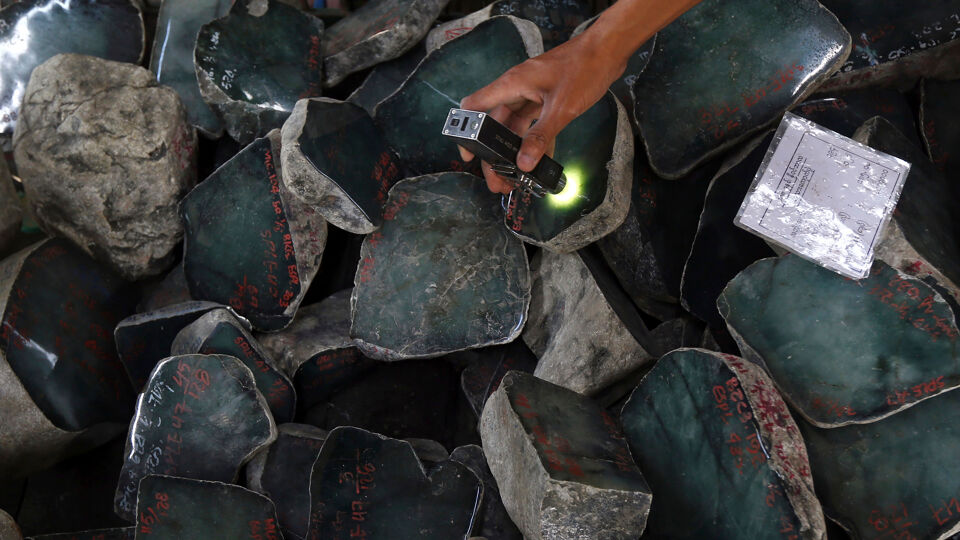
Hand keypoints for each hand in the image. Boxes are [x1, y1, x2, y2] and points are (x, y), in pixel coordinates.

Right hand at [459, 31, 627, 193]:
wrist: (608, 50)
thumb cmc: (584, 68)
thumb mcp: (561, 108)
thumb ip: (541, 137)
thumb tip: (524, 162)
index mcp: (512, 85)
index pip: (476, 107)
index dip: (466, 131)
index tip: (468, 155)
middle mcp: (517, 89)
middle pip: (496, 126)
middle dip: (495, 155)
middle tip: (498, 180)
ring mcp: (531, 94)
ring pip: (514, 128)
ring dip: (514, 152)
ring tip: (515, 177)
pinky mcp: (544, 98)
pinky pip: (532, 124)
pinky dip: (533, 142)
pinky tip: (539, 162)